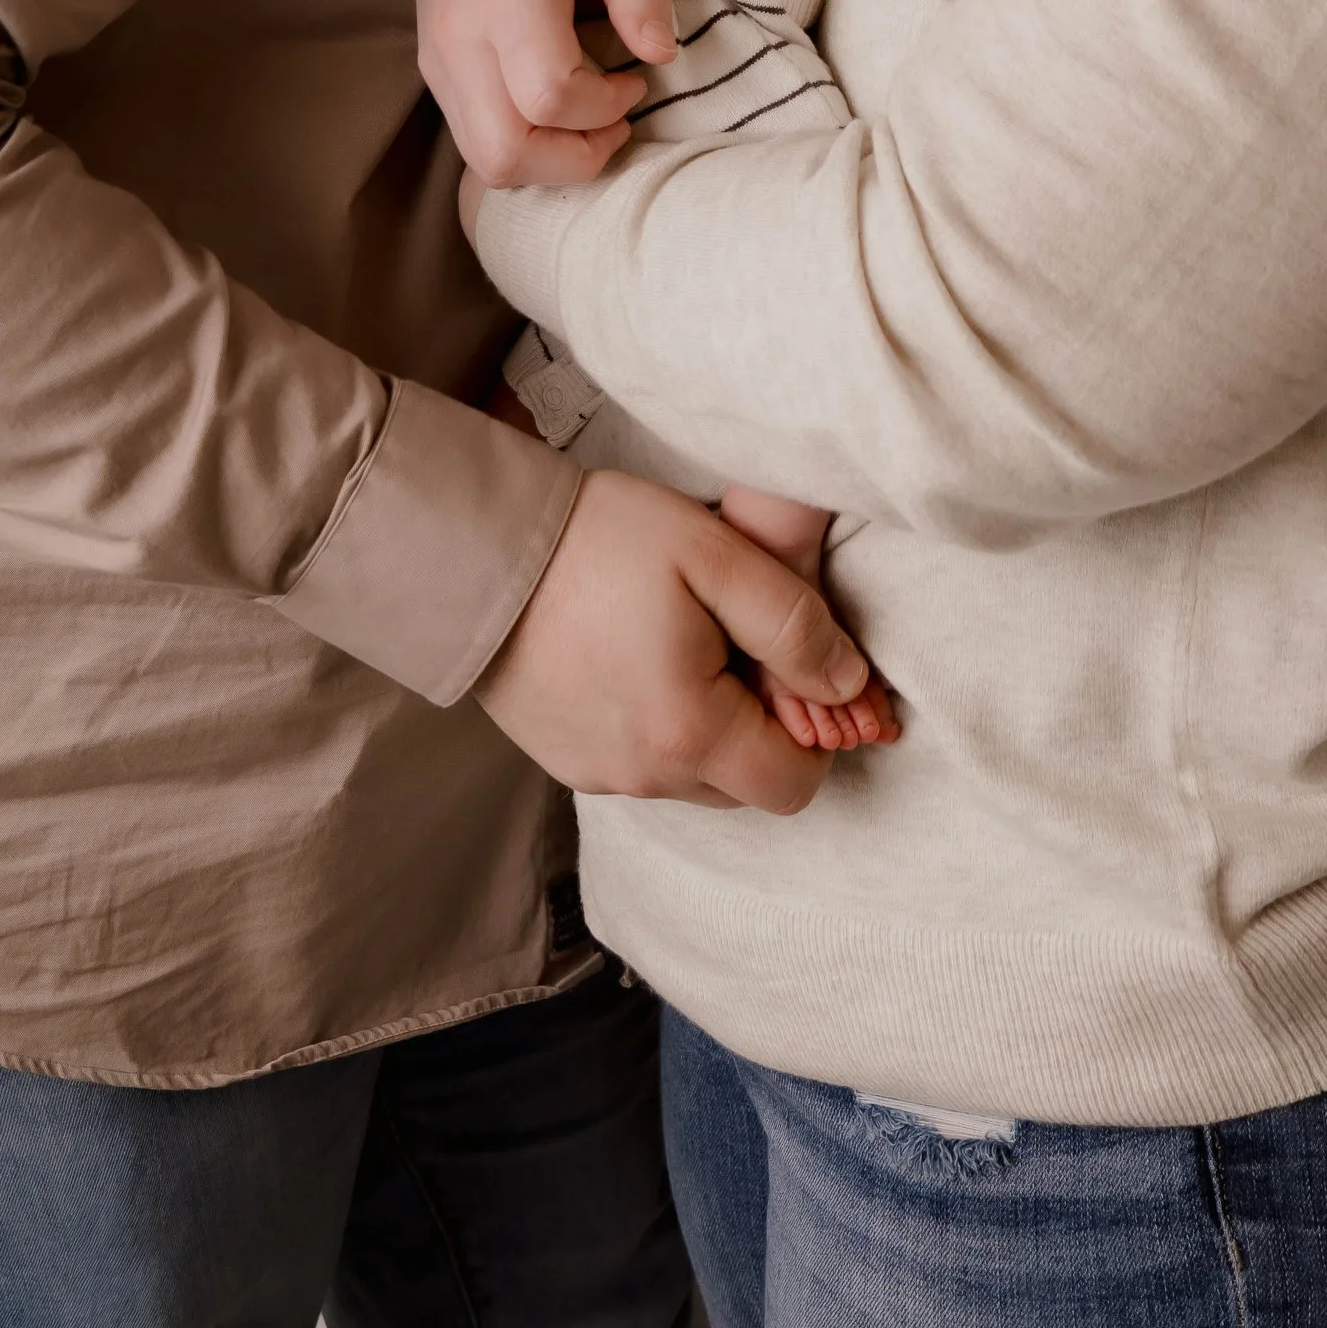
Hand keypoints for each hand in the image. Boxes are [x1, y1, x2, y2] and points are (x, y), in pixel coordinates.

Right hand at [419, 0, 676, 187]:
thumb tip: (659, 56)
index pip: (548, 98)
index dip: (604, 109)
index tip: (638, 79)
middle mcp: (458, 34)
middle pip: (505, 153)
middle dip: (574, 159)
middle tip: (618, 117)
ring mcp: (437, 56)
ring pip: (486, 159)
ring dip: (549, 160)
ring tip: (591, 114)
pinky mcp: (433, 66)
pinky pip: (474, 138)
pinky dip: (524, 144)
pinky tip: (558, 104)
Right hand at [474, 469, 884, 811]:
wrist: (476, 546)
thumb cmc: (599, 541)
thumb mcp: (715, 557)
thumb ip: (794, 626)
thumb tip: (851, 685)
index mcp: (690, 734)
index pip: (795, 786)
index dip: (811, 730)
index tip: (782, 663)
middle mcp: (644, 776)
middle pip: (744, 785)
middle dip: (757, 726)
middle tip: (727, 641)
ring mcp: (598, 775)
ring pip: (691, 777)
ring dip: (704, 727)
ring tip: (674, 641)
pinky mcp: (563, 761)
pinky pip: (639, 764)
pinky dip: (653, 725)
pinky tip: (630, 655)